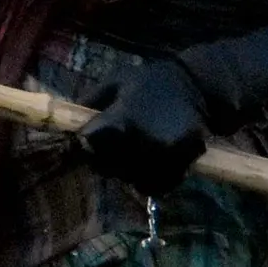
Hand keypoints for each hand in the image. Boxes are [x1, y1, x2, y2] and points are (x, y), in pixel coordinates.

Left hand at [79, 56, 212, 194]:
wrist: (198, 84)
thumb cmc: (150, 81)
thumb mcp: (116, 80)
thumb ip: (90, 102)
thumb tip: (68, 127)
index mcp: (122, 117)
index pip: (89, 144)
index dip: (84, 145)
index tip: (88, 141)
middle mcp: (142, 140)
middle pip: (109, 168)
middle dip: (105, 160)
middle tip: (113, 147)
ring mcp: (164, 155)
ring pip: (132, 181)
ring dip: (128, 173)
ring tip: (135, 153)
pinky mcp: (182, 164)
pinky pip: (158, 186)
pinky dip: (151, 180)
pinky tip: (152, 162)